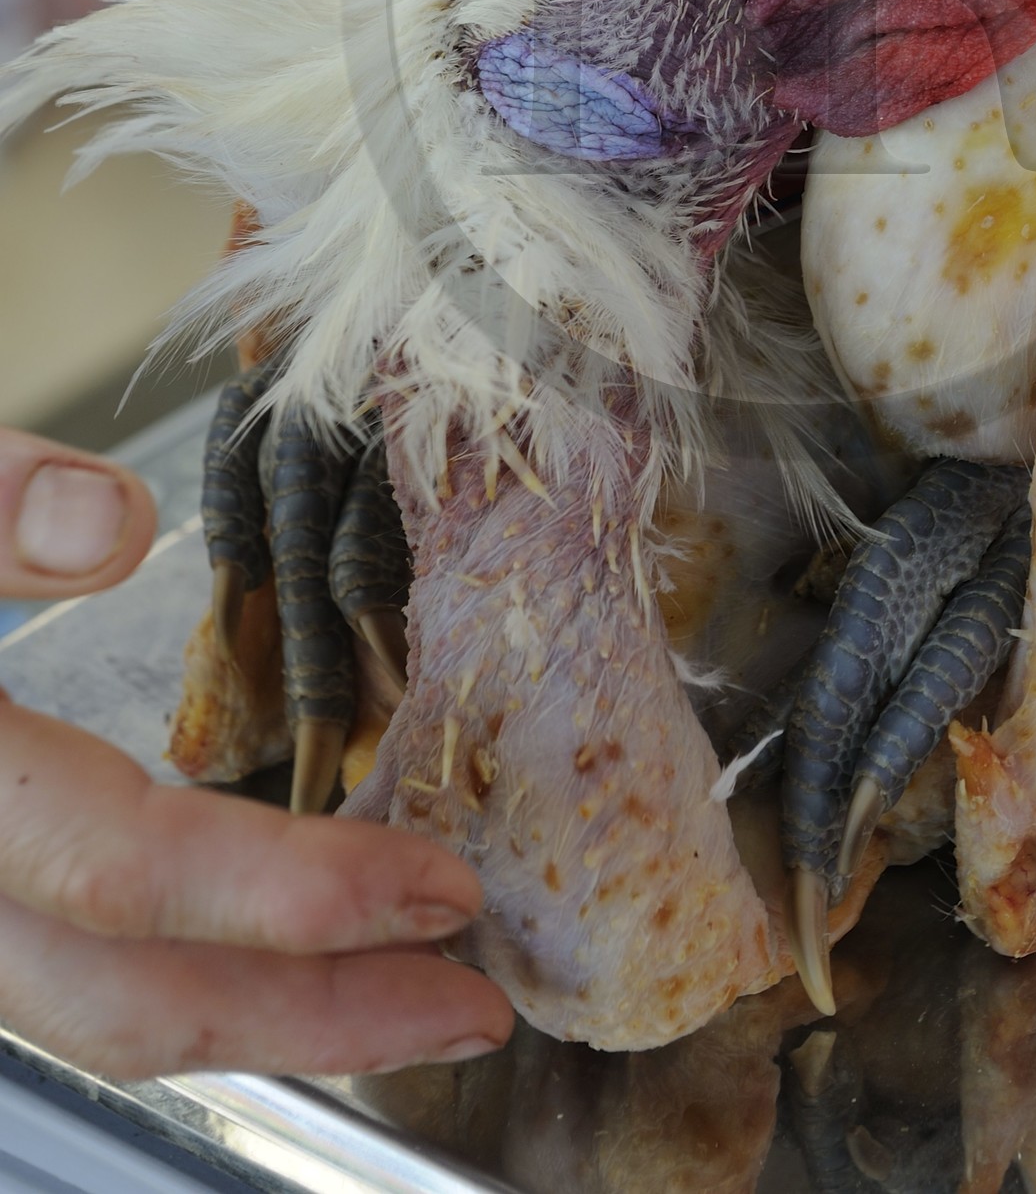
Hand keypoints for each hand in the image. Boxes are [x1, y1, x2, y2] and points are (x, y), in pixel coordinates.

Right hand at [0, 427, 512, 1077]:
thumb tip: (110, 521)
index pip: (122, 870)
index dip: (292, 896)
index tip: (439, 889)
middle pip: (126, 1002)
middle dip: (317, 1021)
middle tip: (468, 1002)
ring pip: (91, 1016)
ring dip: (258, 1019)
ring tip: (397, 995)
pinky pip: (60, 980)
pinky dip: (177, 982)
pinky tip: (258, 948)